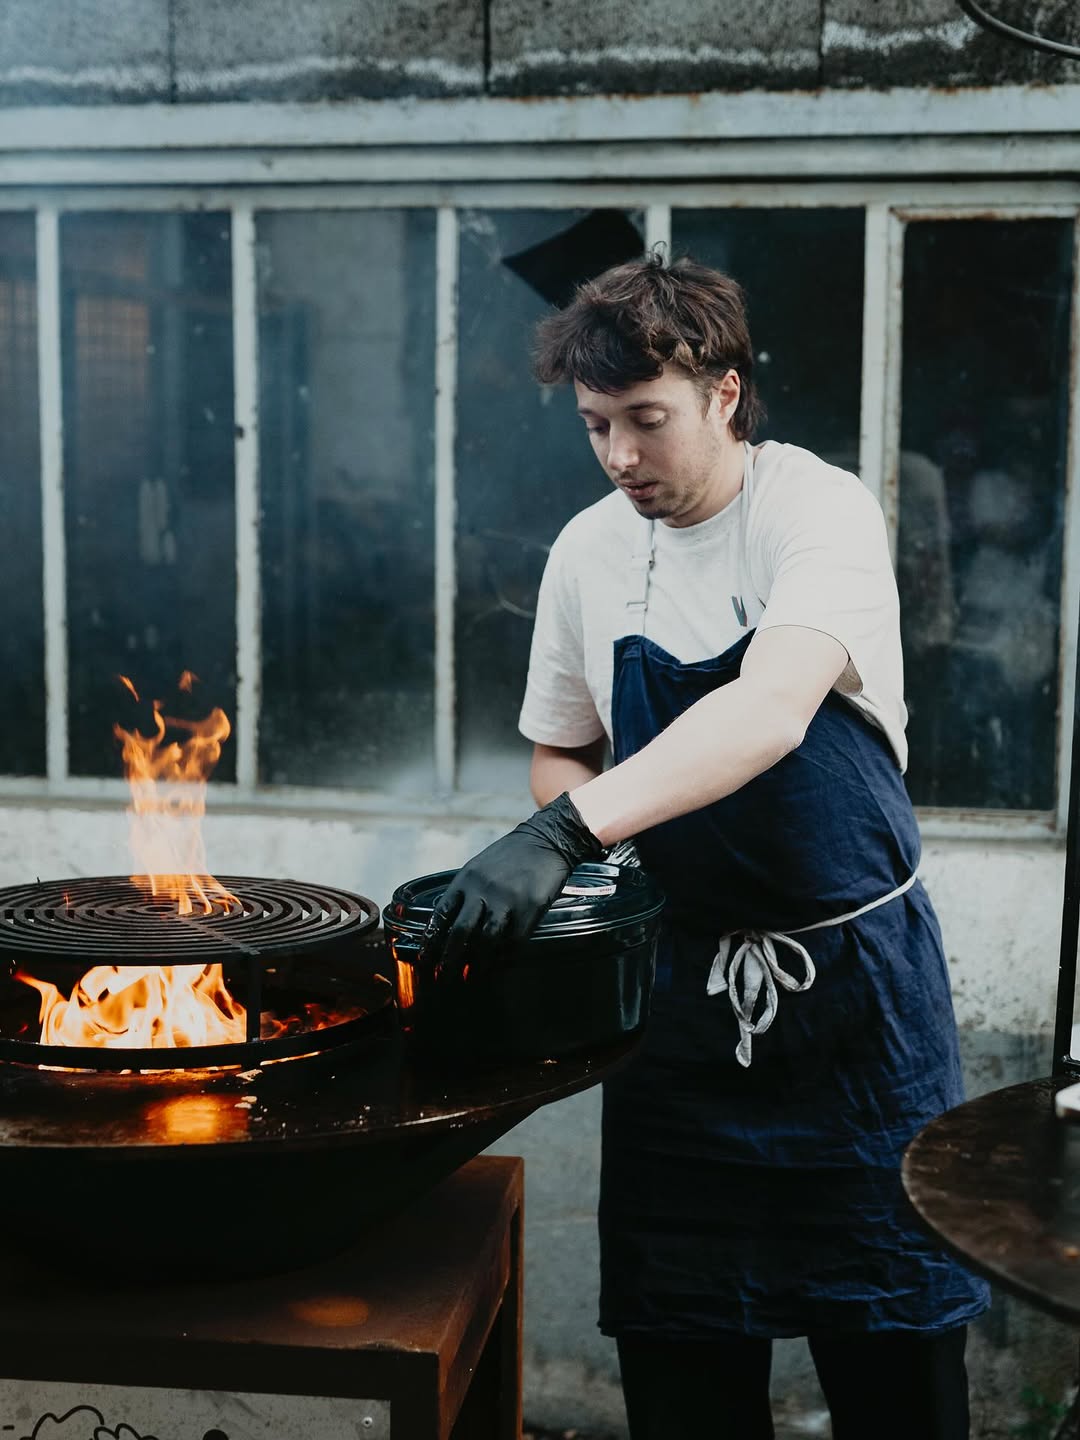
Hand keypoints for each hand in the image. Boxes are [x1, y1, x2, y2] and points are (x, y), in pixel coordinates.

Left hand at [423, 792, 603, 979]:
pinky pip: (513, 940)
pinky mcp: (529, 908)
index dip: (431, 939)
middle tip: (442, 975)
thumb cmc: (512, 855)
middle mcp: (482, 890)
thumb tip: (451, 920)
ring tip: (469, 976)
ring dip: (475, 963)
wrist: (547, 840)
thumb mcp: (480, 865)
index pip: (441, 914)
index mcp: (466, 879)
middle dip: (448, 957)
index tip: (425, 957)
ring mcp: (507, 900)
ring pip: (485, 940)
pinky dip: (504, 956)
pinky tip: (498, 964)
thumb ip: (467, 890)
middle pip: (459, 932)